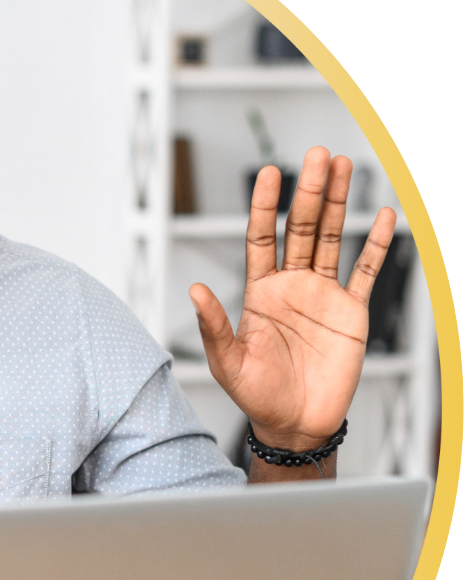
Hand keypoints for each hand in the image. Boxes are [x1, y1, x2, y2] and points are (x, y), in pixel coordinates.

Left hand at [189, 146, 395, 450]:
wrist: (294, 425)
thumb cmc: (256, 395)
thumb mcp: (227, 362)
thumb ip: (214, 325)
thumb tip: (195, 290)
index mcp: (259, 292)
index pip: (260, 238)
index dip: (264, 206)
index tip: (267, 173)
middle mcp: (291, 286)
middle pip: (300, 229)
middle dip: (308, 192)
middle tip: (317, 154)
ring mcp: (322, 296)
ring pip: (332, 239)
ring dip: (339, 204)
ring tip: (344, 166)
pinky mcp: (351, 313)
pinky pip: (366, 272)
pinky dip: (377, 246)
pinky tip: (385, 218)